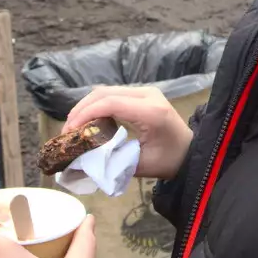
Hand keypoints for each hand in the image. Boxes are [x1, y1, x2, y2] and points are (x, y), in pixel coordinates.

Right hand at [62, 85, 193, 181]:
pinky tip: (87, 120)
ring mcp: (145, 91)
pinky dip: (96, 105)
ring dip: (86, 106)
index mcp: (151, 112)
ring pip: (106, 91)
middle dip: (81, 110)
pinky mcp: (142, 94)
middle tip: (66, 131)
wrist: (190, 152)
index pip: (110, 103)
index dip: (85, 115)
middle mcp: (148, 95)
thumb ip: (111, 159)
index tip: (69, 132)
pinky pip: (113, 94)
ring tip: (73, 126)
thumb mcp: (139, 166)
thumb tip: (81, 157)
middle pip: (104, 93)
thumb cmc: (168, 162)